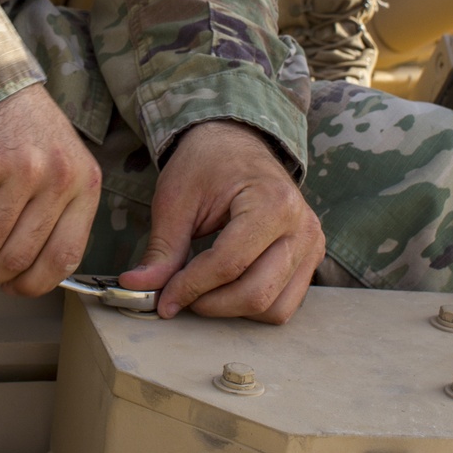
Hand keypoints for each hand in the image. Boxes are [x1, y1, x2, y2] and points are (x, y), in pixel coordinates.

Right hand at [0, 84, 100, 296]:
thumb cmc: (25, 128)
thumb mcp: (61, 164)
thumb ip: (55, 212)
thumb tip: (22, 274)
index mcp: (84, 185)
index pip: (64, 257)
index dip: (33, 284)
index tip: (11, 289)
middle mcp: (56, 179)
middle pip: (17, 256)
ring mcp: (18, 171)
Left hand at [118, 120, 323, 322]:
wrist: (236, 142)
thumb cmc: (207, 163)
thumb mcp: (176, 199)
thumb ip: (162, 248)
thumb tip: (140, 287)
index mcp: (272, 202)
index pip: (229, 264)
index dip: (191, 288)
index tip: (163, 300)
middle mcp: (301, 226)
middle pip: (256, 293)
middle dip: (211, 304)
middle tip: (179, 296)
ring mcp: (311, 244)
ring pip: (274, 308)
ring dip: (232, 310)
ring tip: (203, 290)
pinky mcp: (311, 257)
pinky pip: (285, 302)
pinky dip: (252, 305)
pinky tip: (226, 286)